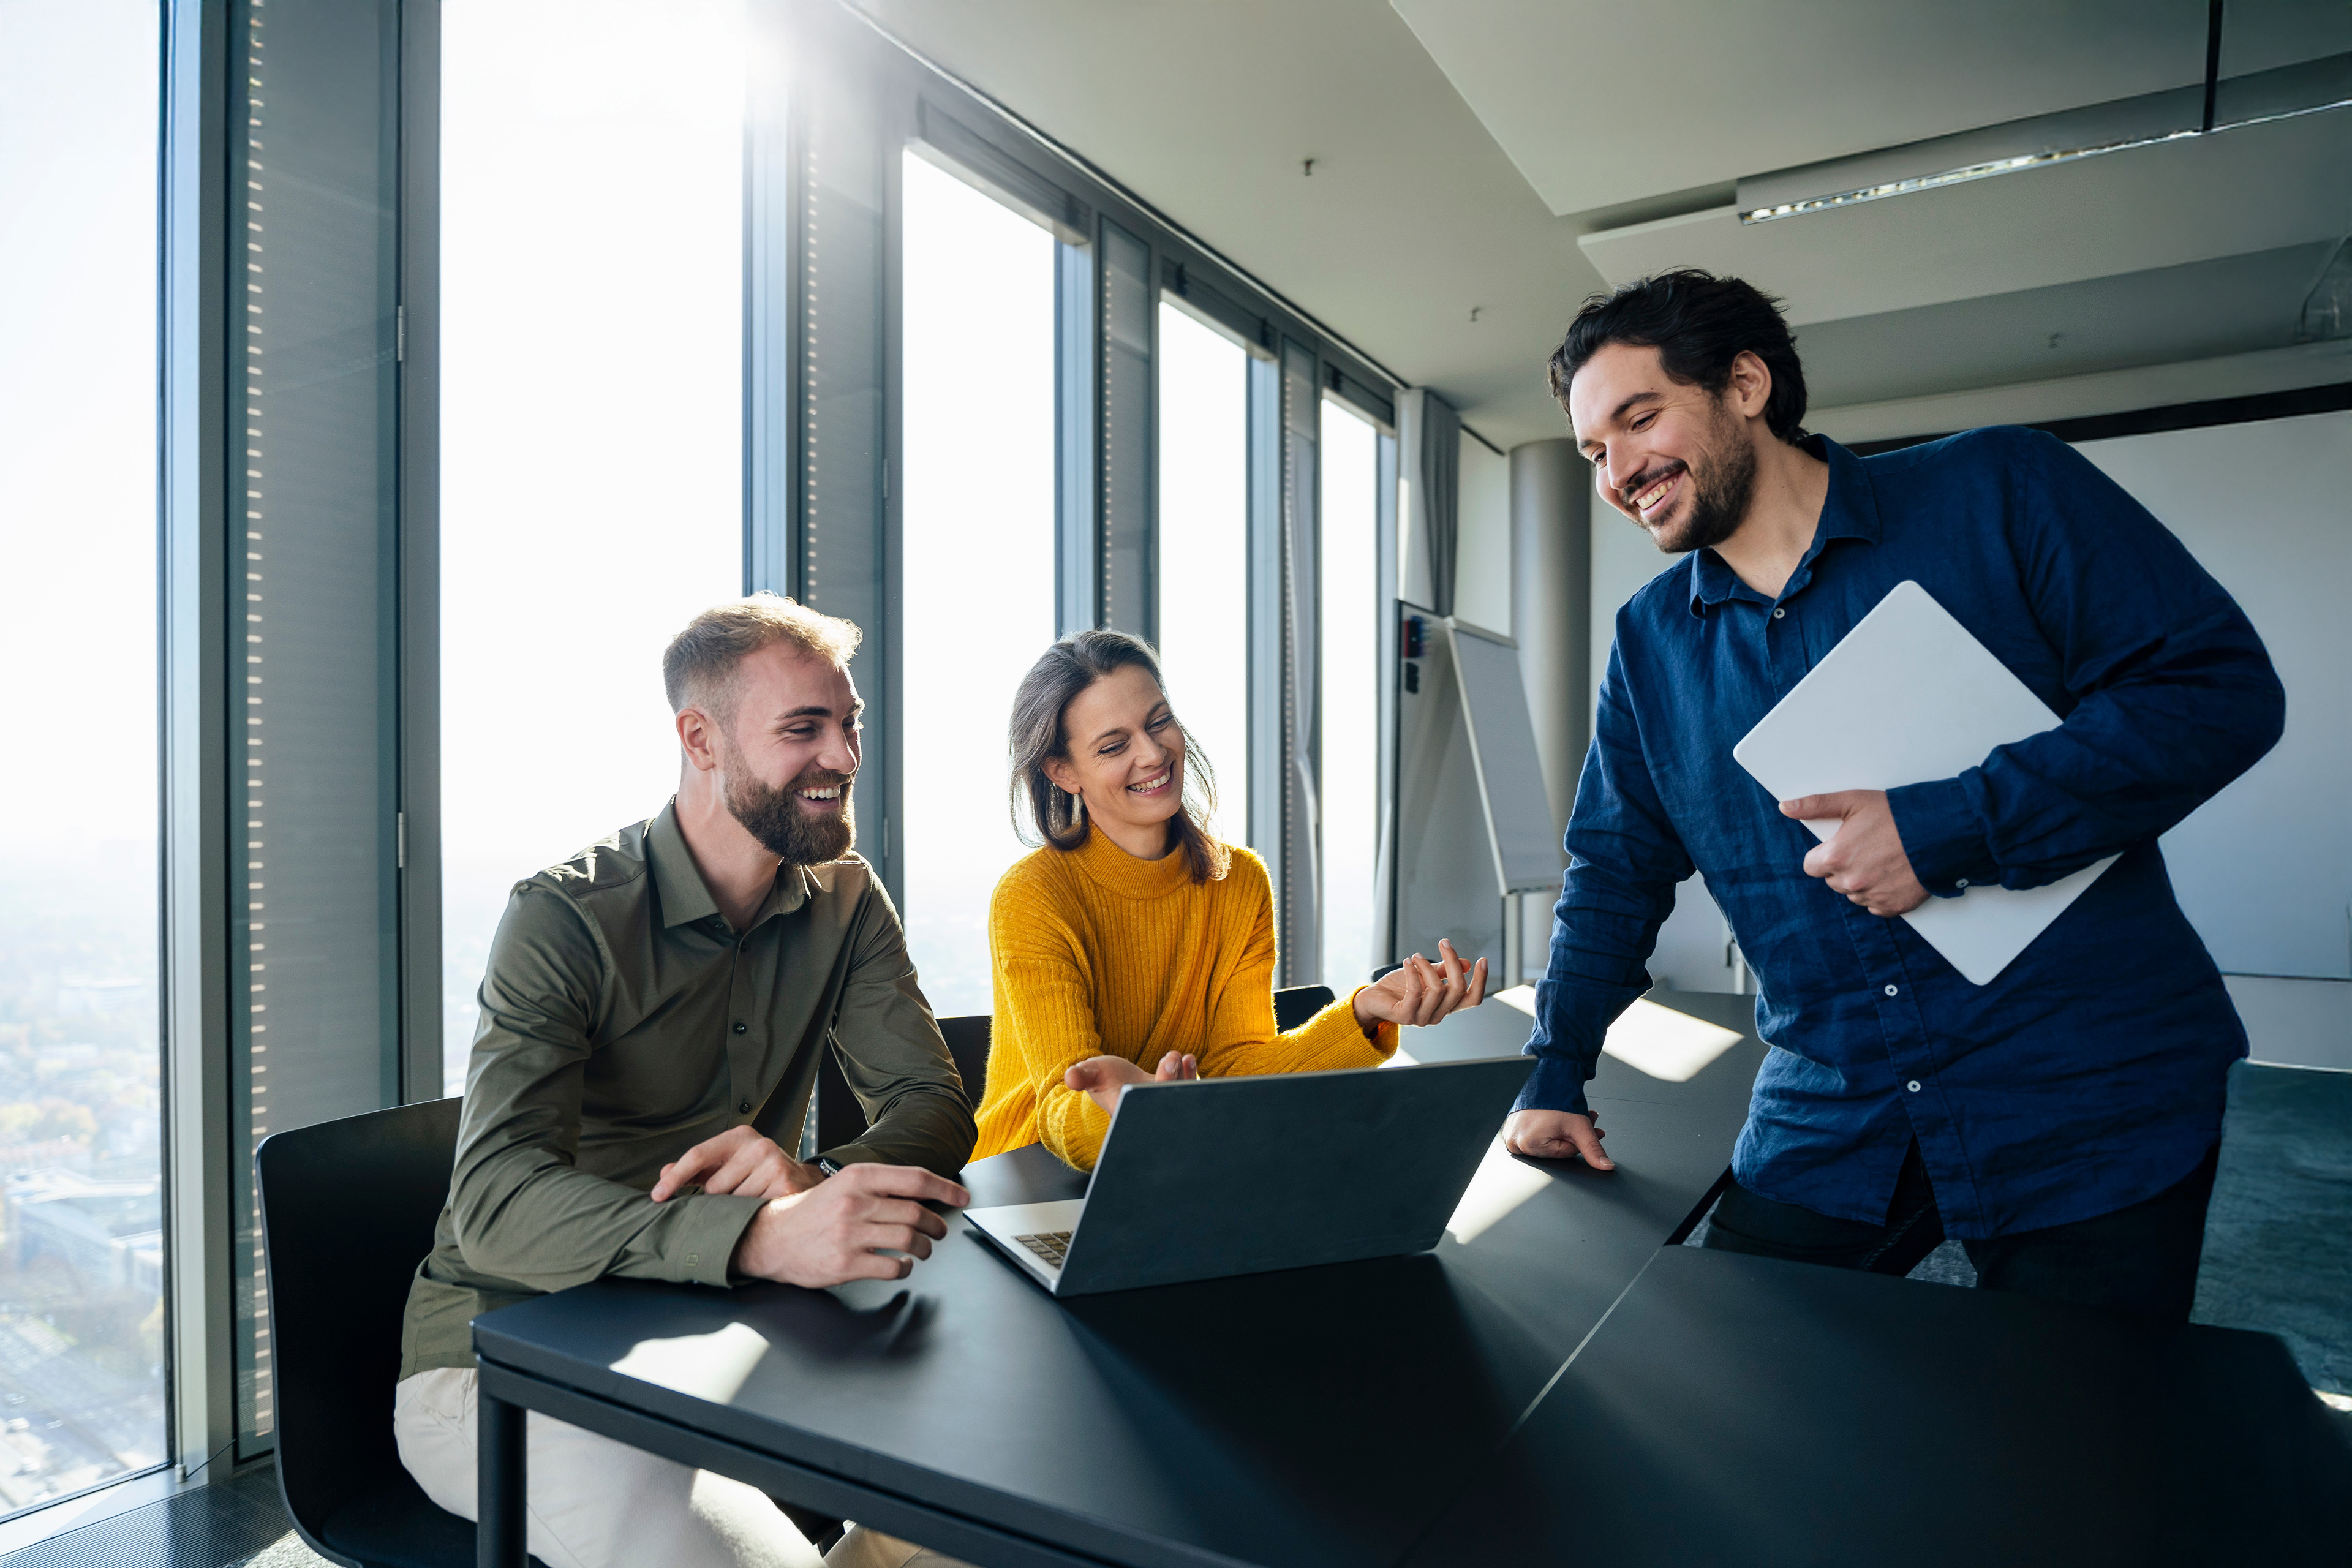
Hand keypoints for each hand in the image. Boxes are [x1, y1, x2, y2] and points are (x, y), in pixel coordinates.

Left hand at [651, 1125, 820, 1202]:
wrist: (803, 1182)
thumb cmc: (759, 1173)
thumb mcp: (728, 1163)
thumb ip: (696, 1168)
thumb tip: (664, 1173)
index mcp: (740, 1136)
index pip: (698, 1155)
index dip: (675, 1178)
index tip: (657, 1195)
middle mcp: (757, 1145)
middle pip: (713, 1187)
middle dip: (718, 1198)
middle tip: (739, 1193)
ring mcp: (773, 1163)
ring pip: (731, 1202)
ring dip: (736, 1208)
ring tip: (754, 1198)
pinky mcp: (785, 1184)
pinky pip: (751, 1210)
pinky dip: (753, 1213)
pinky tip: (764, 1204)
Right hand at [732, 1162, 970, 1286]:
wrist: (769, 1238)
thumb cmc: (810, 1213)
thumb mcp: (842, 1186)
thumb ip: (878, 1187)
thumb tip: (921, 1194)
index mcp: (857, 1178)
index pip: (914, 1178)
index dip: (945, 1188)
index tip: (962, 1197)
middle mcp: (855, 1203)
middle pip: (916, 1212)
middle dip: (937, 1225)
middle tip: (939, 1231)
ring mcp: (850, 1235)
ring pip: (909, 1240)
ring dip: (924, 1248)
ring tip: (923, 1250)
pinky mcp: (845, 1264)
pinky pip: (892, 1267)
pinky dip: (905, 1268)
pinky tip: (903, 1266)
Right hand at [1064, 1051, 1195, 1117]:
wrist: (1119, 1081)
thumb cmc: (1103, 1078)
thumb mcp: (1089, 1074)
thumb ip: (1080, 1076)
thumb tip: (1070, 1078)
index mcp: (1125, 1112)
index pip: (1139, 1111)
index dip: (1148, 1099)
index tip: (1145, 1081)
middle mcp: (1147, 1112)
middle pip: (1164, 1104)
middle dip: (1170, 1081)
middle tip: (1170, 1057)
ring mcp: (1164, 1105)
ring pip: (1180, 1098)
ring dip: (1184, 1077)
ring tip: (1179, 1056)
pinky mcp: (1176, 1096)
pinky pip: (1190, 1092)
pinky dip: (1191, 1076)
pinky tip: (1188, 1059)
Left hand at [1353, 939, 1488, 1029]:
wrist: (1373, 999)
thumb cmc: (1399, 987)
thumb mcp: (1425, 974)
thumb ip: (1444, 971)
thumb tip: (1466, 963)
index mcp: (1446, 1006)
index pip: (1472, 999)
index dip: (1481, 981)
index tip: (1482, 959)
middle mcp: (1437, 1015)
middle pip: (1457, 989)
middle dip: (1453, 962)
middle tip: (1444, 942)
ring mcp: (1421, 1018)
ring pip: (1438, 990)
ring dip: (1427, 966)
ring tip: (1416, 956)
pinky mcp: (1405, 1016)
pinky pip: (1416, 992)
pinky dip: (1413, 972)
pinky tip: (1407, 962)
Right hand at [1503, 1109, 1612, 1169]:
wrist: (1546, 1077)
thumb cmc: (1557, 1098)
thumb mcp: (1579, 1127)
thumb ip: (1593, 1150)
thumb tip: (1606, 1167)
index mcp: (1528, 1145)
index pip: (1565, 1153)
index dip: (1579, 1140)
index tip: (1588, 1127)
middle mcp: (1515, 1142)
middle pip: (1554, 1148)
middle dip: (1571, 1135)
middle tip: (1579, 1120)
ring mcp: (1511, 1135)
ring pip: (1546, 1141)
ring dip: (1561, 1132)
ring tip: (1568, 1117)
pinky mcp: (1512, 1128)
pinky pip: (1534, 1135)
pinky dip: (1547, 1128)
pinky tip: (1554, 1117)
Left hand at [1782, 790, 1928, 916]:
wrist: (1940, 833)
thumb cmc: (1897, 815)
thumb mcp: (1853, 801)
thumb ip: (1816, 805)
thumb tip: (1785, 807)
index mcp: (1835, 858)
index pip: (1811, 866)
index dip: (1825, 855)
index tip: (1841, 845)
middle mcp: (1850, 883)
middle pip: (1833, 880)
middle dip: (1844, 867)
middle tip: (1868, 848)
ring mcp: (1872, 897)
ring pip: (1855, 893)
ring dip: (1863, 881)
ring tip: (1884, 859)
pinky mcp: (1893, 907)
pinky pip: (1876, 904)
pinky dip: (1882, 893)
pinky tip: (1894, 874)